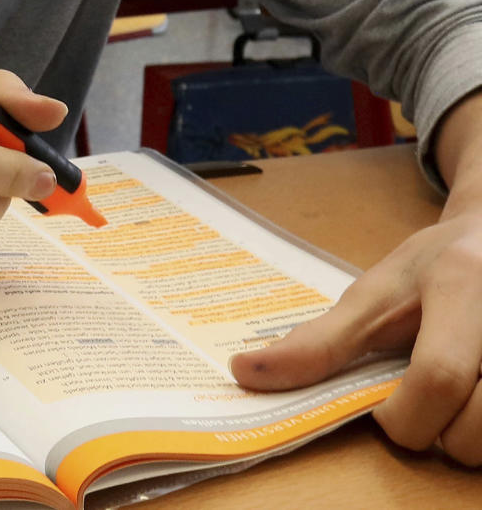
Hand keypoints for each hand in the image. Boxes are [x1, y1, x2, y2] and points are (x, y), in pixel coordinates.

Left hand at [230, 200, 481, 463]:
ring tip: (454, 395)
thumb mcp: (377, 289)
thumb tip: (242, 372)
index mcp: (461, 285)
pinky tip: (474, 396)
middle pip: (474, 430)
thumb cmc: (435, 265)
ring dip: (468, 437)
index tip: (384, 408)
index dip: (404, 415)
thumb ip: (320, 340)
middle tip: (422, 397)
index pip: (439, 376)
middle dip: (435, 433)